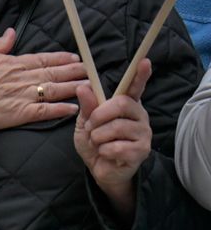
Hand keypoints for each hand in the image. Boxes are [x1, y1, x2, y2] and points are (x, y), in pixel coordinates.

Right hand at [0, 28, 84, 138]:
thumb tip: (12, 33)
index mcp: (12, 63)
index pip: (43, 59)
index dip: (61, 58)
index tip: (75, 57)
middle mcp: (21, 78)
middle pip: (53, 73)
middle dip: (74, 72)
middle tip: (90, 71)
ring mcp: (22, 96)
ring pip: (54, 90)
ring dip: (73, 88)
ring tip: (88, 87)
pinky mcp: (19, 113)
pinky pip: (45, 111)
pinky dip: (60, 110)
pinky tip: (73, 109)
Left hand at [75, 58, 152, 220]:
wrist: (99, 169)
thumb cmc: (95, 142)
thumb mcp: (84, 122)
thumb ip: (87, 106)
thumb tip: (83, 86)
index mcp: (125, 105)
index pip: (135, 87)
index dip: (140, 74)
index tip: (145, 61)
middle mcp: (138, 116)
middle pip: (121, 104)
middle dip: (99, 115)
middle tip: (90, 126)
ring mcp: (143, 132)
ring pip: (116, 127)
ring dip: (98, 137)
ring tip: (99, 143)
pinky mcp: (142, 150)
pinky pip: (117, 146)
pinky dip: (104, 151)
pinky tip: (107, 154)